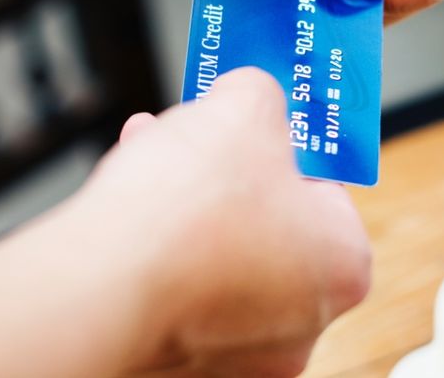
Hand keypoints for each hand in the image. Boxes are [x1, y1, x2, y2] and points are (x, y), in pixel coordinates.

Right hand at [57, 68, 370, 376]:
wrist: (100, 286)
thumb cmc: (186, 210)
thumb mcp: (243, 107)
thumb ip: (260, 94)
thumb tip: (252, 95)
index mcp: (343, 265)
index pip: (327, 191)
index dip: (287, 149)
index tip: (258, 128)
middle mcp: (302, 323)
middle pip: (270, 227)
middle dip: (228, 175)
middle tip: (200, 138)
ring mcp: (241, 354)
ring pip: (218, 259)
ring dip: (186, 206)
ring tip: (149, 154)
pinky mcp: (182, 367)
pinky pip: (176, 294)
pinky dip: (157, 253)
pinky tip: (129, 207)